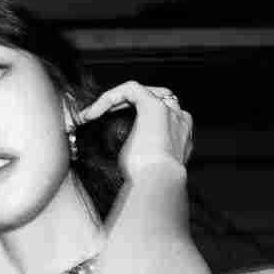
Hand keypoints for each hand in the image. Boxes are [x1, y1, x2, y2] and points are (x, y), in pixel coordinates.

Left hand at [74, 80, 192, 180]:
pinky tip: (93, 113)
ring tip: (93, 114)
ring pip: (140, 91)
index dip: (134, 116)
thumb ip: (140, 151)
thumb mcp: (144, 164)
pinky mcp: (153, 105)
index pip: (160, 113)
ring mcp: (169, 110)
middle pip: (152, 97)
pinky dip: (109, 97)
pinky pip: (130, 89)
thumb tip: (122, 151)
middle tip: (101, 117)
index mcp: (181, 134)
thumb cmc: (148, 181)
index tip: (112, 127)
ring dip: (114, 100)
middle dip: (125, 104)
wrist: (157, 184)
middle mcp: (179, 118)